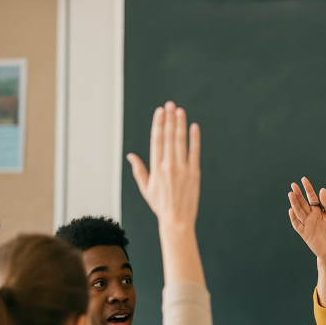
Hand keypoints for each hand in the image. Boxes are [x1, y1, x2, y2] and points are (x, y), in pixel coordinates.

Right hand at [127, 101, 200, 228]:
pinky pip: (195, 152)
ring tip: (180, 111)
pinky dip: (195, 139)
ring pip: (181, 142)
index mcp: (156, 168)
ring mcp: (183, 169)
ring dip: (180, 124)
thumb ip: (139, 170)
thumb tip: (130, 155)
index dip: (158, 124)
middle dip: (169, 119)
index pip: (156, 141)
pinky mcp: (194, 173)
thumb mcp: (145, 188)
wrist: (177, 220)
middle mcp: (169, 166)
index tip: (159, 111)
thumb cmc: (161, 205)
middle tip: (170, 105)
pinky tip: (194, 127)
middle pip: (169, 137)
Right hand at [288, 177, 325, 263]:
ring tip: (291, 194)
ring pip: (299, 212)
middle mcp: (311, 216)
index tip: (303, 179)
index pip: (312, 197)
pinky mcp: (304, 233)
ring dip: (294, 203)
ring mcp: (307, 224)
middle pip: (303, 203)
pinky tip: (291, 210)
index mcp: (318, 211)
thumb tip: (322, 190)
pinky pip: (297, 224)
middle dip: (298, 194)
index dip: (308, 188)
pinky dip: (293, 218)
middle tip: (293, 185)